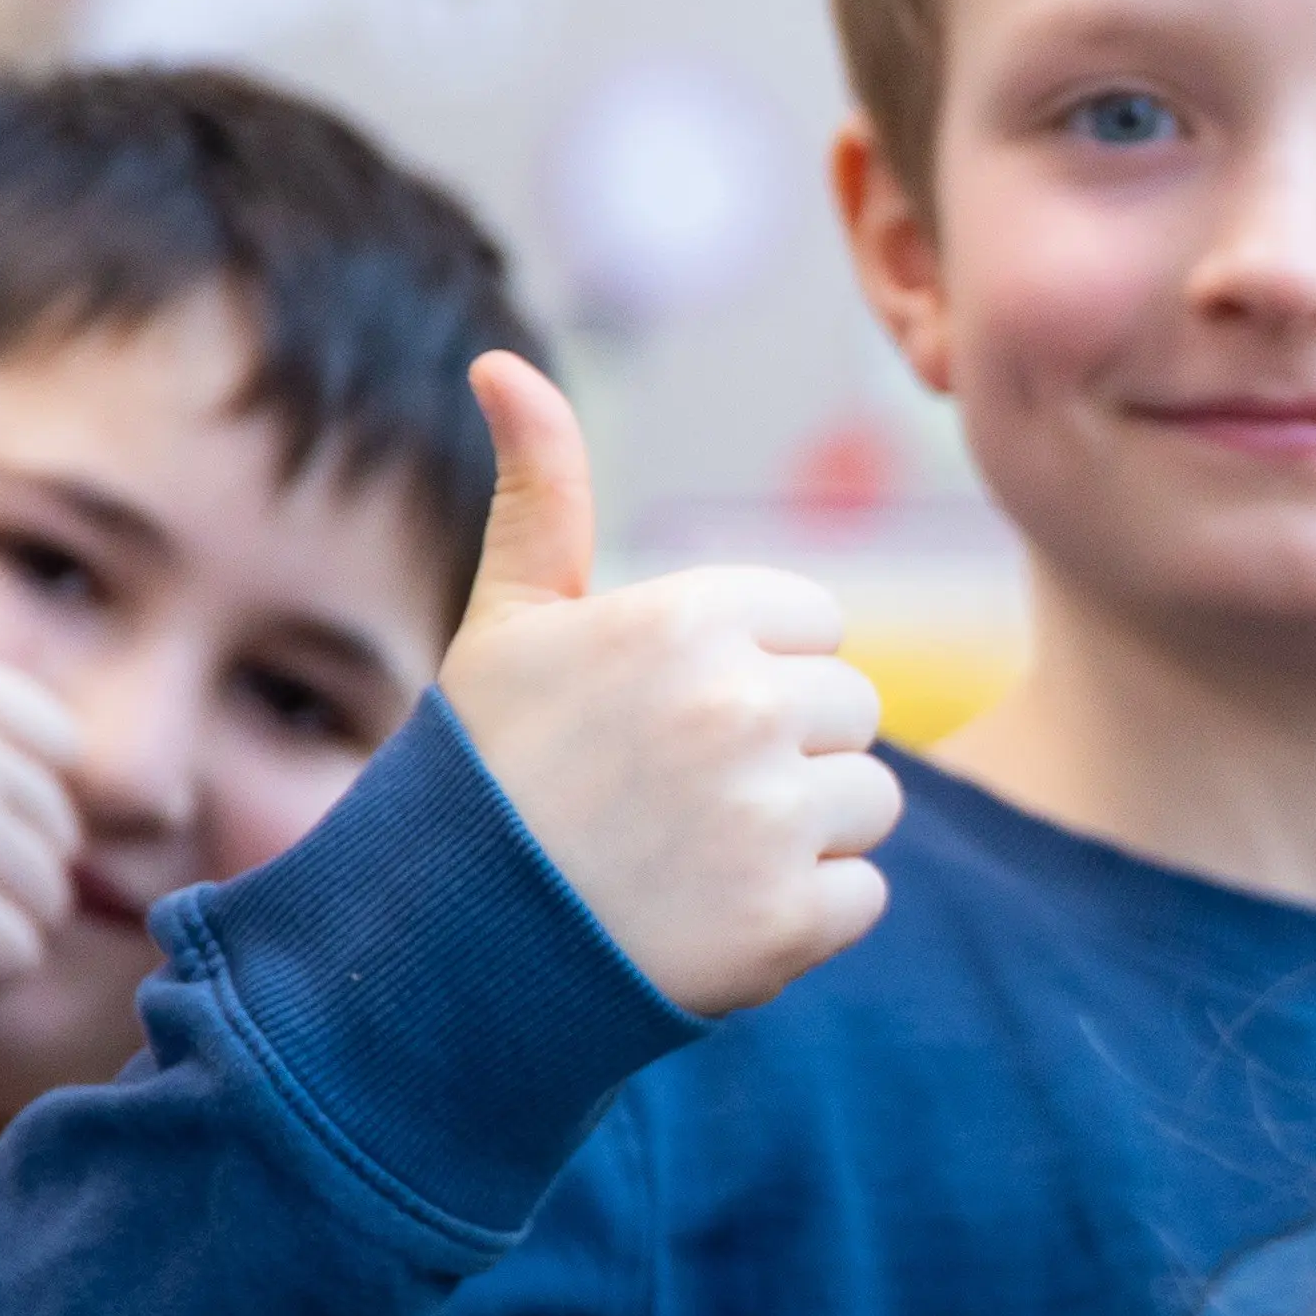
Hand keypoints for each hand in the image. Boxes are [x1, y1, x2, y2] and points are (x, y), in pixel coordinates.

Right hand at [438, 355, 898, 1015]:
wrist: (445, 954)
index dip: (751, 673)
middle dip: (785, 753)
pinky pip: (862, 896)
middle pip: (852, 711)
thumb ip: (540, 491)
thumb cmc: (486, 775)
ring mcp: (769, 817)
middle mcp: (739, 705)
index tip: (666, 719)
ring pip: (870, 801)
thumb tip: (499, 361)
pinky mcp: (790, 921)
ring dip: (802, 837)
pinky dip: (802, 919)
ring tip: (691, 859)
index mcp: (688, 618)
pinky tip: (708, 920)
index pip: (815, 626)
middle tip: (674, 800)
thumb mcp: (509, 622)